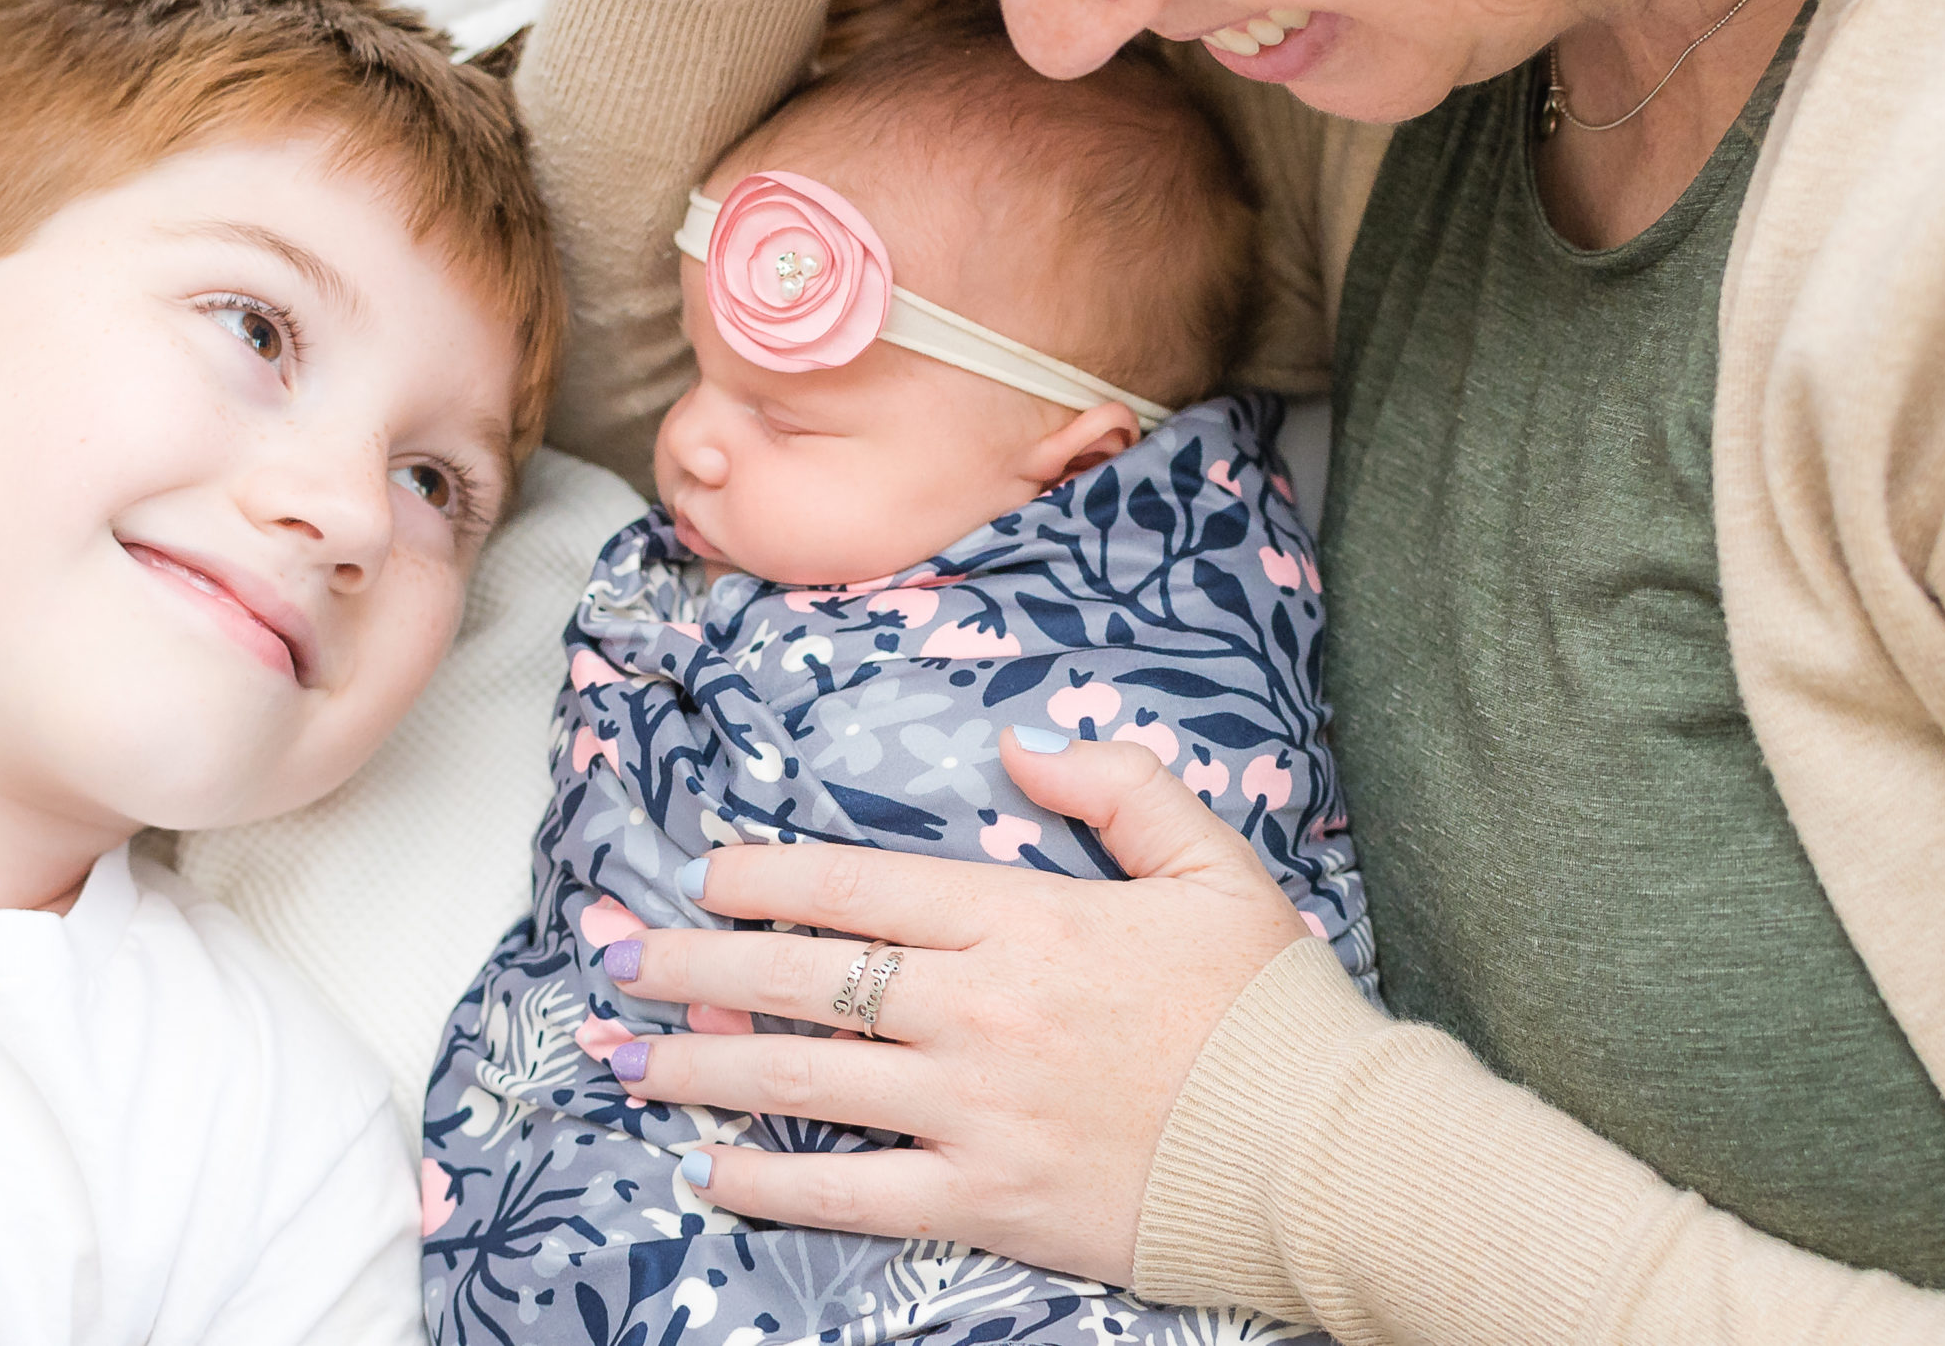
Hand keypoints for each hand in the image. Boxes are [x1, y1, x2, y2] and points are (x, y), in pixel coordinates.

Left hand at [603, 731, 1310, 1284]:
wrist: (1325, 1155)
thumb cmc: (1270, 1008)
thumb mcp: (1214, 862)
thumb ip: (1118, 785)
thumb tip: (1020, 740)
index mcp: (1026, 920)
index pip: (860, 886)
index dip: (767, 879)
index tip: (705, 877)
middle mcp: (979, 1010)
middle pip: (807, 979)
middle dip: (698, 966)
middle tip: (619, 960)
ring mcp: (975, 1112)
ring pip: (805, 1082)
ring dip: (703, 1064)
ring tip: (626, 1055)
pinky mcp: (987, 1204)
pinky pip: (853, 1193)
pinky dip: (772, 1184)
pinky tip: (711, 1170)